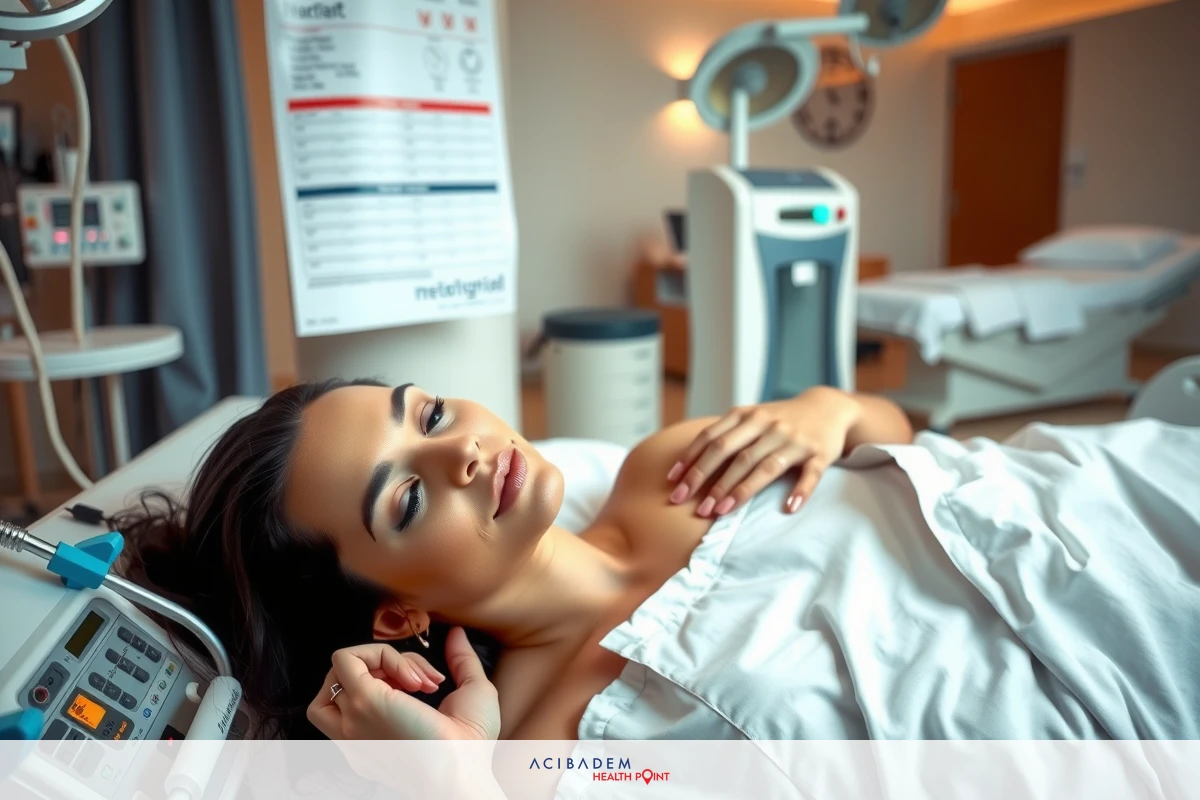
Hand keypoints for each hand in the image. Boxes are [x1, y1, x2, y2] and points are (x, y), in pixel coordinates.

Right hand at [308, 627, 500, 740]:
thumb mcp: (471, 691)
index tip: (430, 684)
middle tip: (424, 681)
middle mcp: (354, 730)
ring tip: (417, 680)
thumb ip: (461, 660)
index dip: (392, 674)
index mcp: (372, 734)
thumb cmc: (471, 745)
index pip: (356, 692)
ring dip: (384, 659)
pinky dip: (380, 654)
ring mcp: (353, 717)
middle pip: (347, 678)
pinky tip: (411, 678)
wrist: (466, 766)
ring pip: (344, 665)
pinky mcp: (361, 702)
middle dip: (387, 665)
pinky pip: (347, 658)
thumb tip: (457, 633)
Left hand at [667, 387, 858, 516]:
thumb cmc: (780, 419)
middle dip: (710, 482)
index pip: (713, 438)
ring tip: (721, 512)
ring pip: (764, 466)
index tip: (674, 483)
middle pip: (734, 454)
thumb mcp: (752, 418)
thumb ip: (724, 435)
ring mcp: (794, 440)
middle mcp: (769, 425)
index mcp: (748, 416)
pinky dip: (799, 492)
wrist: (828, 408)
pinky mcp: (819, 454)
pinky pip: (809, 475)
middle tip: (694, 507)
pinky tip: (788, 508)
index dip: (692, 460)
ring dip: (741, 490)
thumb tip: (685, 465)